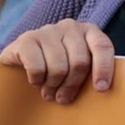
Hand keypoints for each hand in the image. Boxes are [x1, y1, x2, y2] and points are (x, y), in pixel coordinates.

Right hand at [0, 19, 114, 103]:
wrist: (21, 60)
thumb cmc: (57, 65)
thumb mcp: (78, 66)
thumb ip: (91, 71)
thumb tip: (101, 89)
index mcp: (89, 30)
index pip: (102, 46)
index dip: (104, 68)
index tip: (101, 89)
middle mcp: (69, 26)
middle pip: (80, 62)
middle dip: (72, 85)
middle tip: (64, 97)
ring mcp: (47, 31)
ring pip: (58, 68)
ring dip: (53, 86)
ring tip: (49, 91)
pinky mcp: (26, 40)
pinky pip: (37, 68)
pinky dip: (37, 81)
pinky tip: (36, 81)